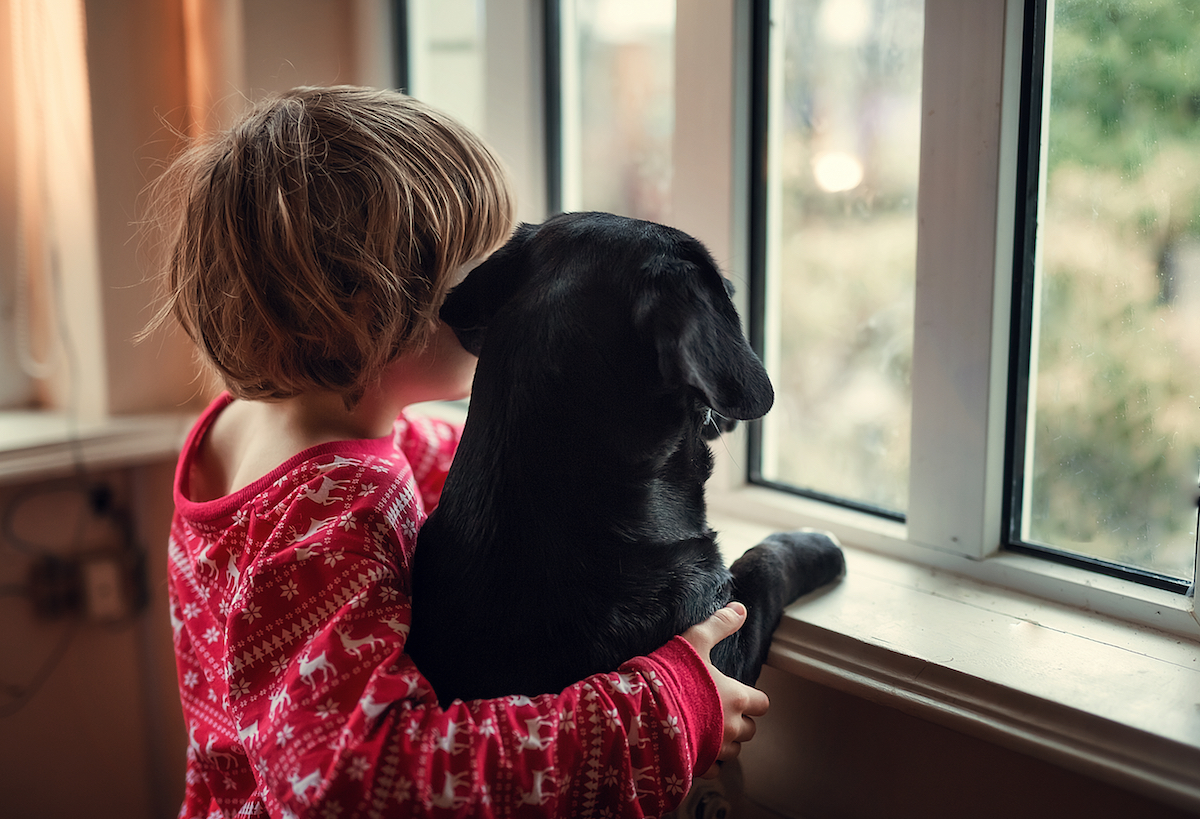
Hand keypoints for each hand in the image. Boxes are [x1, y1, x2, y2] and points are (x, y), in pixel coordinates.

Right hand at [681, 602, 769, 778]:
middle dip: (741, 722)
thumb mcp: (694, 641)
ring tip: (708, 730)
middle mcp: (731, 727)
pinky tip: (695, 749)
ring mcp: (716, 749)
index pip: (762, 704)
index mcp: (736, 698)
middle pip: (750, 730)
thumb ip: (718, 625)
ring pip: (733, 752)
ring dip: (725, 742)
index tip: (740, 694)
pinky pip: (713, 770)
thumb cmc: (671, 677)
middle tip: (721, 711)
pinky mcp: (698, 765)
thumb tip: (740, 609)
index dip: (753, 699)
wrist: (644, 713)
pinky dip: (708, 762)